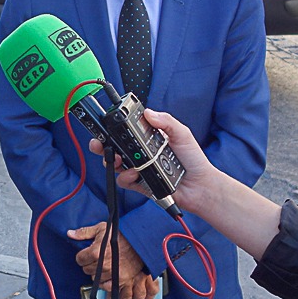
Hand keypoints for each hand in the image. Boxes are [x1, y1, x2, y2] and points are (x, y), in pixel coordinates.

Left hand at [68, 223, 157, 298]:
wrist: (141, 241)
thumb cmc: (122, 234)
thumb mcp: (101, 228)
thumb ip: (84, 232)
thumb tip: (70, 234)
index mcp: (96, 252)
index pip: (79, 259)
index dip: (82, 256)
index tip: (85, 255)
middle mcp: (103, 265)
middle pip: (87, 270)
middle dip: (89, 265)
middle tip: (94, 260)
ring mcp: (112, 273)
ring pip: (96, 280)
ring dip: (97, 275)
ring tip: (101, 268)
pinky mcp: (122, 279)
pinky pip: (108, 287)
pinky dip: (106, 285)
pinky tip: (105, 280)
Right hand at [89, 109, 216, 212]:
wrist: (200, 186)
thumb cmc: (193, 160)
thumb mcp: (182, 134)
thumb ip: (167, 122)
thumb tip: (148, 112)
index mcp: (146, 139)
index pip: (124, 131)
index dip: (112, 128)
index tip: (105, 124)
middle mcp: (139, 153)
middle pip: (112, 147)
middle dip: (100, 144)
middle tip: (96, 143)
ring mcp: (138, 168)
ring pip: (114, 164)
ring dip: (110, 160)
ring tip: (116, 158)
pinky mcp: (139, 184)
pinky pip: (124, 180)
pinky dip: (125, 176)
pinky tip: (134, 173)